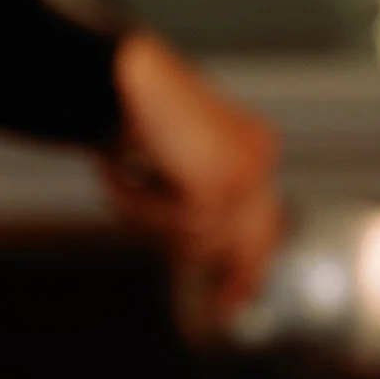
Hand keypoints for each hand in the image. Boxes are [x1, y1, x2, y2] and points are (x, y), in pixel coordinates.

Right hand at [101, 29, 282, 319]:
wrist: (116, 71)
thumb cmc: (129, 103)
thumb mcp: (172, 158)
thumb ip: (193, 195)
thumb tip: (209, 255)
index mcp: (255, 145)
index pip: (263, 220)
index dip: (251, 267)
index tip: (235, 303)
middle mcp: (258, 156)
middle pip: (249, 243)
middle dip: (234, 274)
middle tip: (225, 307)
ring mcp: (242, 171)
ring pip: (201, 240)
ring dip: (152, 218)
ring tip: (124, 175)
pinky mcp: (216, 186)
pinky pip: (176, 226)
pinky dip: (138, 206)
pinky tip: (120, 171)